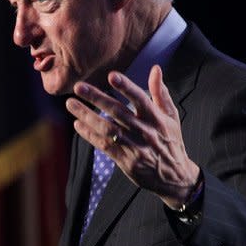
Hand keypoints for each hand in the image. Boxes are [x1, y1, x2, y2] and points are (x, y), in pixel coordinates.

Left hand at [65, 65, 198, 208]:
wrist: (174, 177)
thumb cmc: (171, 142)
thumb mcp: (171, 117)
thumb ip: (160, 93)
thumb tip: (155, 68)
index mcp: (156, 118)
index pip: (141, 99)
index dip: (126, 87)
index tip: (112, 75)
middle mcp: (145, 131)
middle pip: (118, 112)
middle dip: (97, 98)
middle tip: (79, 87)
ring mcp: (135, 147)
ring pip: (107, 129)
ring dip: (87, 116)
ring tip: (71, 104)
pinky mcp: (126, 161)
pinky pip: (104, 146)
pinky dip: (90, 135)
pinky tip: (78, 124)